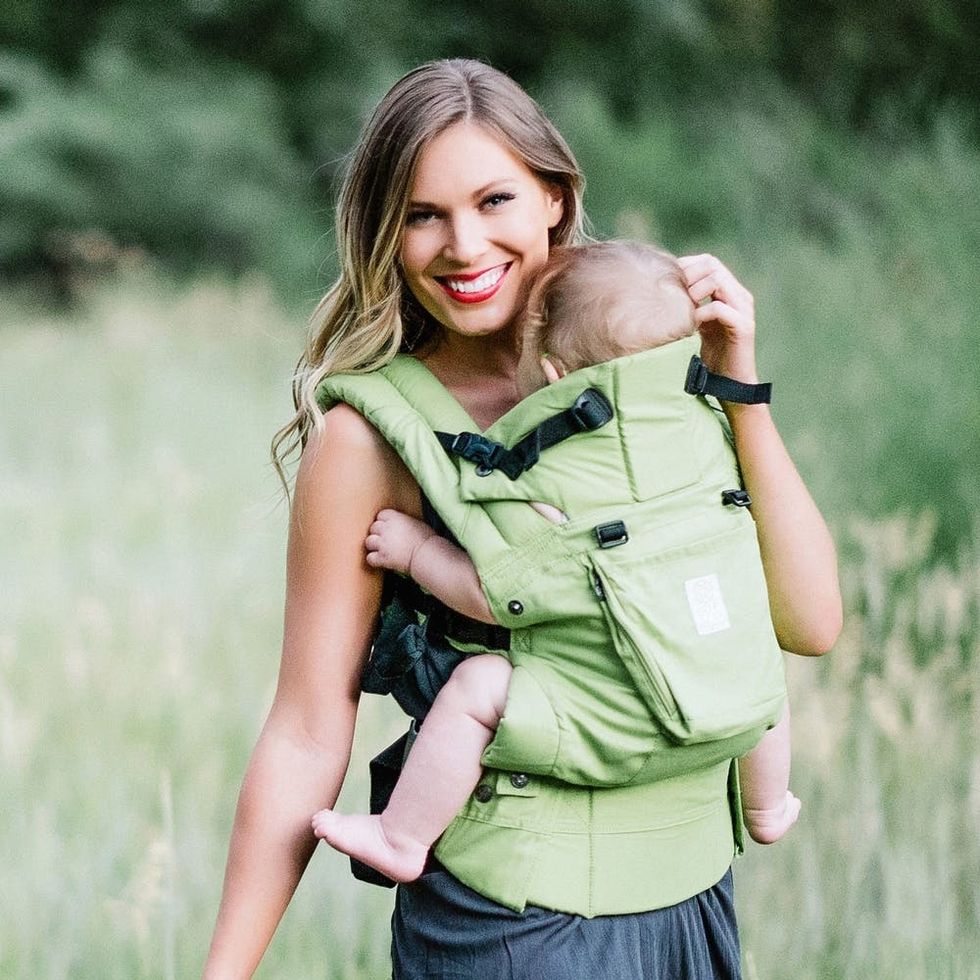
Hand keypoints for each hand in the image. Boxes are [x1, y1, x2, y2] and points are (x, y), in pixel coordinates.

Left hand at [364, 509, 434, 575]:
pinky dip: (374, 560)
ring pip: (369, 542)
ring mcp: (383, 544)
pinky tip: (381, 560)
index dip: (383, 521)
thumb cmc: (427, 540)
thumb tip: (401, 523)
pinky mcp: (383, 557)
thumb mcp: (416, 523)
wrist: (427, 555)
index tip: (388, 527)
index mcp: (395, 518)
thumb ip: (403, 521)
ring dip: (374, 546)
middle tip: (385, 539)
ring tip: (382, 549)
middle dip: (378, 533)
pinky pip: (370, 558)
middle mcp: (387, 529)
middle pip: (373, 527)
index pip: (381, 515)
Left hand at [678, 253, 757, 383]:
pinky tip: (692, 325)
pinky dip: (701, 313)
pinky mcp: (743, 327)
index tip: (667, 282)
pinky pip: (719, 308)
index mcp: (730, 291)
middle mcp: (740, 295)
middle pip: (712, 264)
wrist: (730, 382)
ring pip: (717, 280)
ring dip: (693, 291)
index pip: (708, 261)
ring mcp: (744, 309)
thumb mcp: (698, 322)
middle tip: (673, 295)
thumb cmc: (712, 353)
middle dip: (687, 276)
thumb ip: (691, 304)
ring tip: (683, 308)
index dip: (686, 266)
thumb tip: (665, 289)